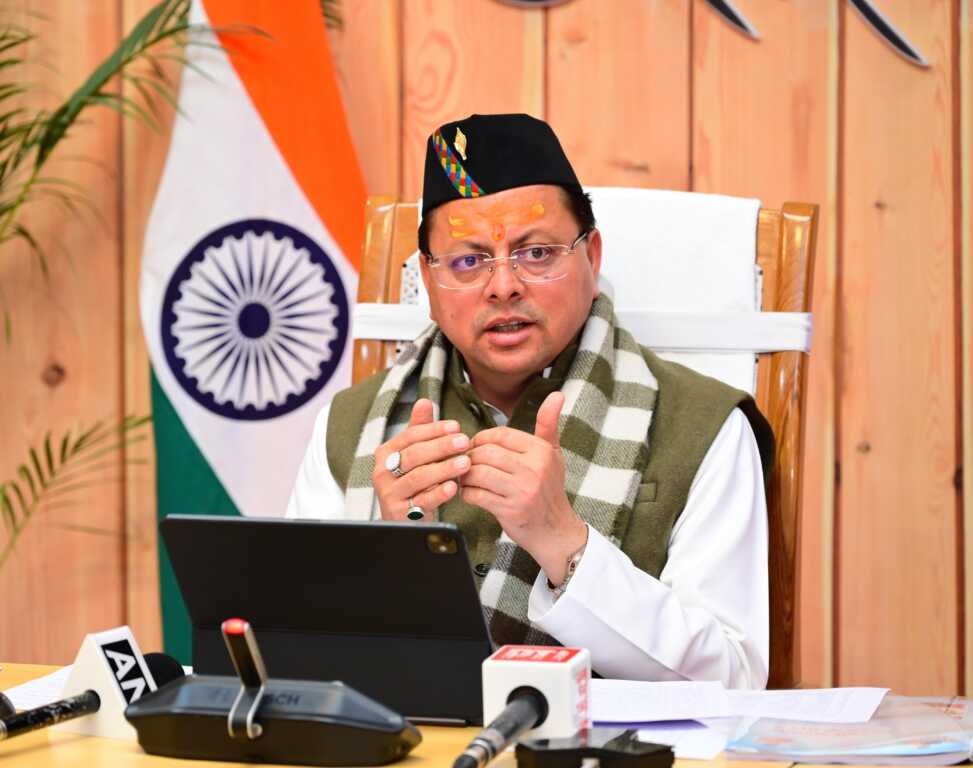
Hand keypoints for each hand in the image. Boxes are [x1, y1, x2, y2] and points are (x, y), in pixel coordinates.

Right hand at [372, 399, 471, 519]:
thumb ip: (419, 428)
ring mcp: (390, 494)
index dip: (434, 430)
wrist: (403, 519)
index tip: (456, 427)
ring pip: (418, 478)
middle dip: (441, 447)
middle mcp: (382, 472)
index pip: (410, 436)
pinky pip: (421, 502)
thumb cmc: (412, 482)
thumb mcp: (415, 455)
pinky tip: (454, 487)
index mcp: (386, 453)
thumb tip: (424, 401)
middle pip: (414, 455)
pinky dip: (438, 494)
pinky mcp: (399, 514)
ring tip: (465, 463)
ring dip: (443, 469)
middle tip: (464, 442)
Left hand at [463, 392, 587, 583]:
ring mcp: (522, 490)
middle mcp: (533, 468)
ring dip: (465, 475)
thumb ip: (548, 424)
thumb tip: (556, 394)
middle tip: (466, 463)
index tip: (477, 448)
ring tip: (465, 477)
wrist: (555, 530)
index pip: (499, 434)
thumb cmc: (549, 489)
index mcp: (540, 450)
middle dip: (470, 457)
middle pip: (485, 452)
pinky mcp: (510, 510)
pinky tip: (470, 493)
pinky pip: (476, 495)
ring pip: (477, 472)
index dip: (482, 439)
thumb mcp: (552, 454)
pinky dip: (467, 493)